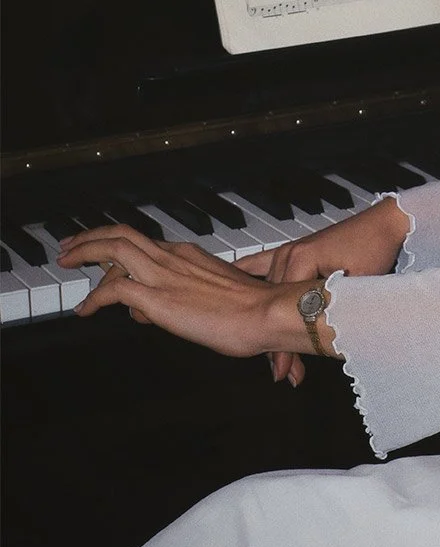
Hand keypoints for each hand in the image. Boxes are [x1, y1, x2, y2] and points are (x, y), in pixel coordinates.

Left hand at [57, 224, 307, 359]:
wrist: (267, 312)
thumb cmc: (254, 311)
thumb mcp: (217, 296)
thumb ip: (187, 298)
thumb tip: (156, 312)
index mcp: (188, 255)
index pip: (144, 244)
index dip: (119, 250)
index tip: (103, 259)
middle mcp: (173, 256)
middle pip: (121, 234)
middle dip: (90, 237)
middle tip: (69, 246)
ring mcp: (163, 274)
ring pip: (112, 250)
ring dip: (83, 252)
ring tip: (65, 260)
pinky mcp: (157, 297)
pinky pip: (113, 289)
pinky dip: (93, 298)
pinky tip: (84, 311)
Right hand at [236, 198, 410, 384]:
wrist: (385, 223)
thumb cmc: (375, 247)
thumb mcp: (358, 286)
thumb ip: (337, 311)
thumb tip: (326, 342)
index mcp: (302, 258)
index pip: (283, 310)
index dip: (284, 343)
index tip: (285, 368)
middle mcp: (290, 253)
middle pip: (272, 305)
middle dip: (276, 340)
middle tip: (283, 371)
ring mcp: (290, 251)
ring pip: (269, 294)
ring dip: (269, 321)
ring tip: (274, 354)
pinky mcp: (295, 253)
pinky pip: (265, 271)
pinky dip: (256, 289)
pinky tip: (240, 299)